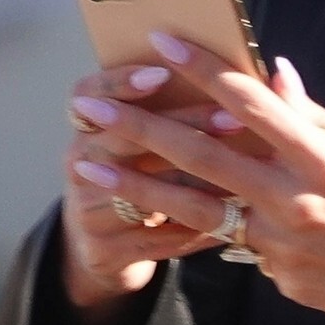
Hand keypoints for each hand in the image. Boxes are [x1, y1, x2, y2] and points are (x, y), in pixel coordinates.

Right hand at [60, 58, 255, 316]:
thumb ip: (173, 105)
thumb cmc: (136, 172)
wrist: (101, 242)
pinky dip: (200, 229)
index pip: (86, 93)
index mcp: (85, 128)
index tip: (163, 73)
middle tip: (232, 118)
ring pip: (146, 195)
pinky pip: (160, 239)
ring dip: (197, 183)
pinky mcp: (105, 251)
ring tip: (243, 173)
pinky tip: (237, 219)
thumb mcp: (139, 138)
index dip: (119, 83)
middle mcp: (78, 164)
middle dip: (183, 127)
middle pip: (124, 142)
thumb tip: (246, 73)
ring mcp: (87, 212)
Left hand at [64, 36, 324, 324]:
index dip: (201, 67)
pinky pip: (240, 244)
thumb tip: (276, 77)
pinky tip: (178, 213)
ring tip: (91, 167)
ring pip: (198, 209)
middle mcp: (297, 204)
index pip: (249, 103)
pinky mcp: (282, 280)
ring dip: (140, 186)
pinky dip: (214, 224)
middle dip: (141, 127)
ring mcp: (285, 248)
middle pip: (203, 157)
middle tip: (93, 106)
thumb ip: (320, 118)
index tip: (161, 41)